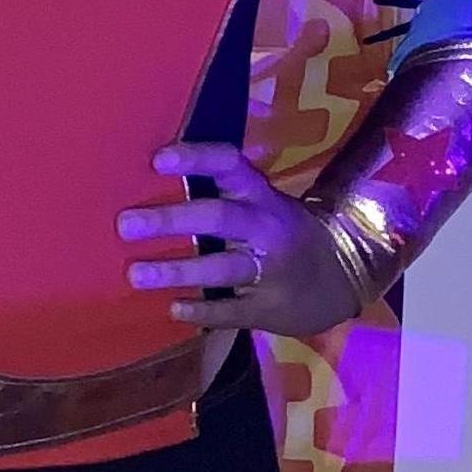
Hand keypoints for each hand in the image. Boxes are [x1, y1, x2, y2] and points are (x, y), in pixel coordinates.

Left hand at [117, 141, 357, 339]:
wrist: (347, 273)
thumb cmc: (282, 231)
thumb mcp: (263, 204)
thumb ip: (219, 194)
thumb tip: (148, 179)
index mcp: (261, 196)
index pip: (229, 166)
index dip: (195, 159)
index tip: (156, 160)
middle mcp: (266, 228)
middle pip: (218, 217)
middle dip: (171, 220)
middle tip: (124, 224)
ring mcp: (270, 270)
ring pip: (222, 267)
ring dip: (178, 270)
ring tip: (134, 274)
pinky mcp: (270, 308)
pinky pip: (233, 311)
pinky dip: (203, 311)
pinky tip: (174, 310)